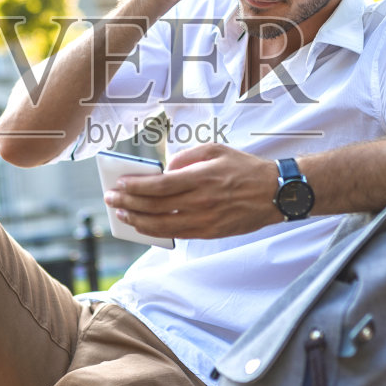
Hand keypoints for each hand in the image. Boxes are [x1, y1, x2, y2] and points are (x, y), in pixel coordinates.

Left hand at [103, 143, 282, 240]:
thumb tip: (163, 169)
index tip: (118, 185)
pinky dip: (156, 232)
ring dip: (137, 221)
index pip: (159, 186)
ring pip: (162, 226)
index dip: (135, 187)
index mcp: (202, 178)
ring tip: (122, 215)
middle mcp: (202, 201)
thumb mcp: (216, 150)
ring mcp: (206, 220)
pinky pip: (177, 235)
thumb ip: (187, 156)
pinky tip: (144, 226)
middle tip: (110, 200)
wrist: (275, 193)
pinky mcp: (210, 232)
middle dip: (128, 203)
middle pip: (155, 207)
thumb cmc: (244, 168)